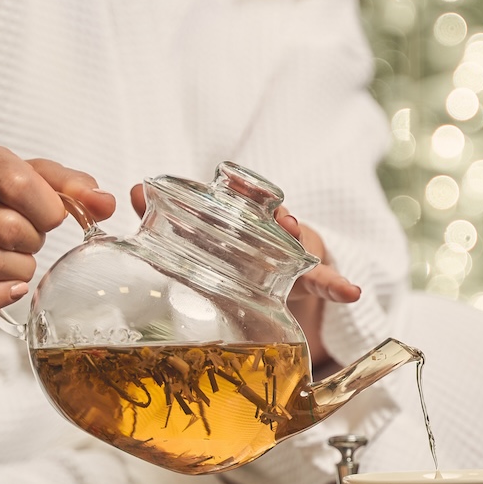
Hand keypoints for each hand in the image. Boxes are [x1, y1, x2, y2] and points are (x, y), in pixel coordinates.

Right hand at [0, 145, 115, 310]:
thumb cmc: (1, 193)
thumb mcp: (38, 176)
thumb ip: (74, 186)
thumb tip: (104, 203)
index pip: (15, 185)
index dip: (45, 208)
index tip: (52, 214)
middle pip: (7, 228)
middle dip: (33, 238)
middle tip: (32, 235)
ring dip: (20, 267)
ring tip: (21, 255)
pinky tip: (14, 287)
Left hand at [128, 185, 360, 365]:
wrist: (268, 279)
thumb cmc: (226, 258)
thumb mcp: (198, 246)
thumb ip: (164, 220)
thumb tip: (130, 191)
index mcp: (240, 218)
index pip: (236, 200)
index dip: (232, 195)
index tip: (238, 193)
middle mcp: (268, 227)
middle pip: (274, 217)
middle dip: (276, 216)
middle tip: (282, 220)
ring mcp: (290, 250)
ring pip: (299, 241)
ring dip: (300, 236)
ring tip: (300, 234)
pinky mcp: (308, 278)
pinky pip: (324, 281)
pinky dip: (338, 285)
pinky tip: (351, 293)